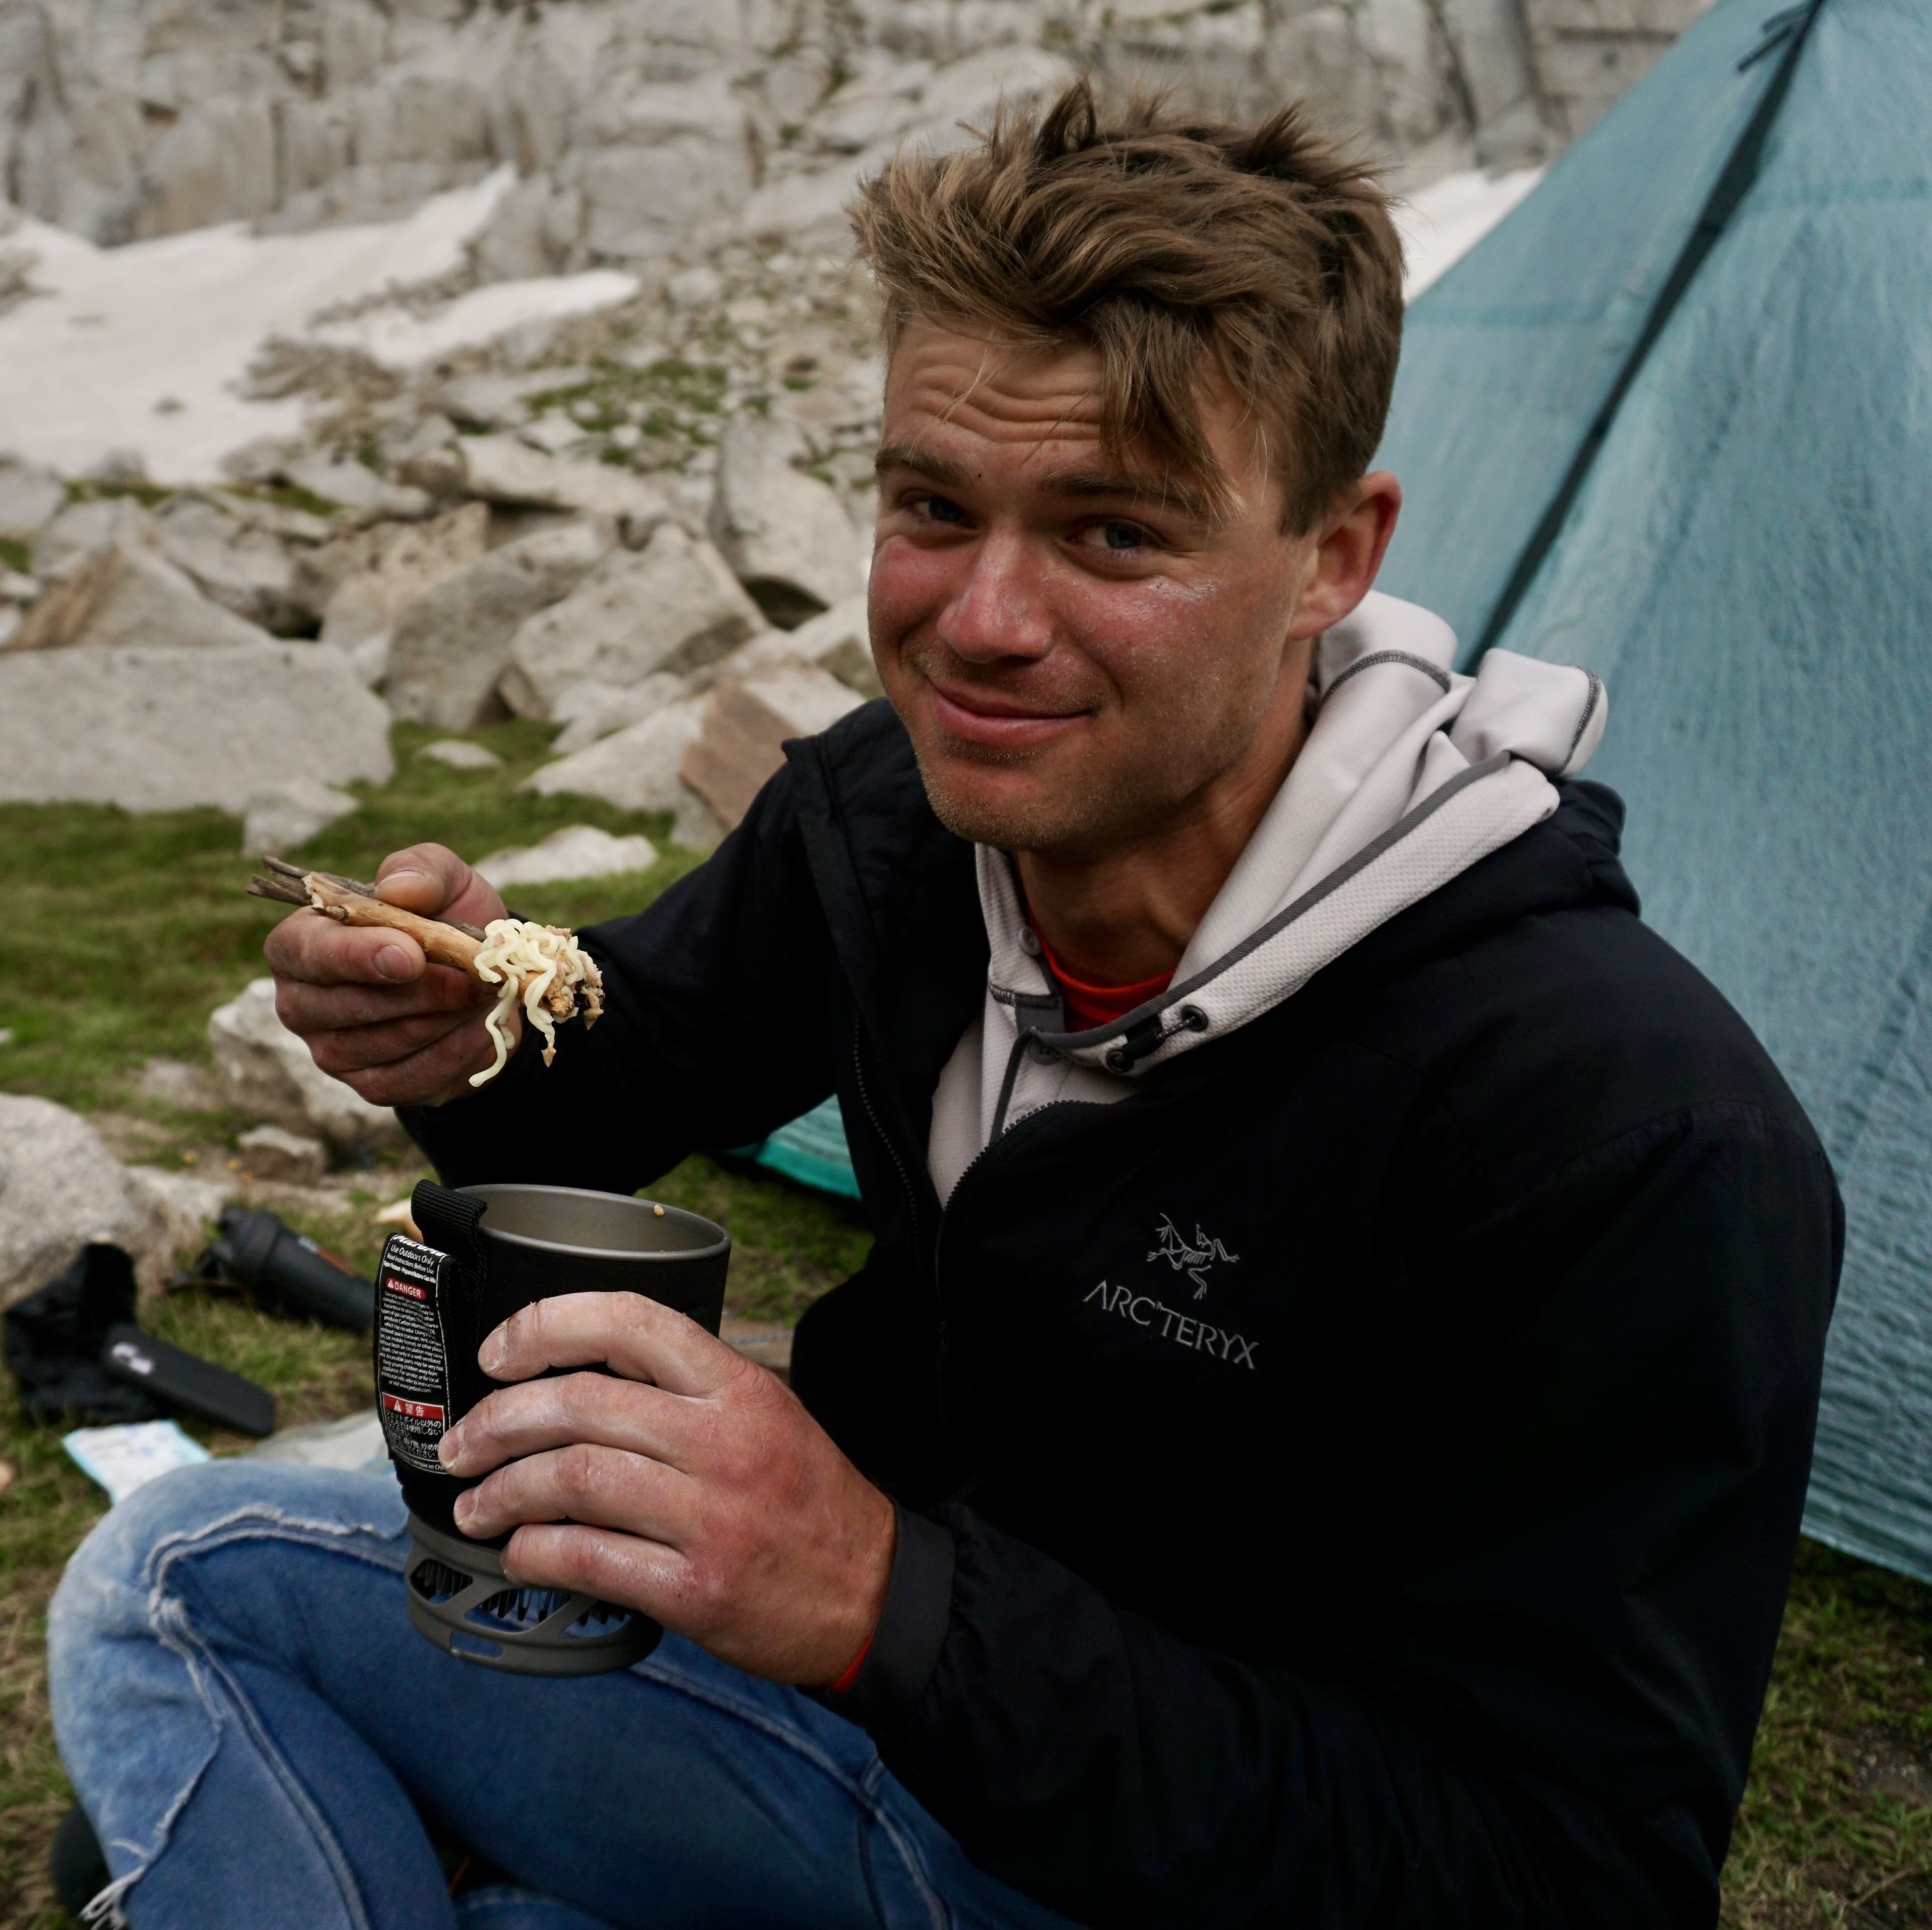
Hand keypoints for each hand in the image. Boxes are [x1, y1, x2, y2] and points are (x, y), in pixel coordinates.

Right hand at [264, 843, 512, 1107]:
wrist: (482, 976)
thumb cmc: (445, 918)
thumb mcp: (444, 880)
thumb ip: (421, 871)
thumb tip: (398, 888)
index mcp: (301, 942)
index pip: (307, 952)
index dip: (358, 956)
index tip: (412, 955)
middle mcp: (301, 1001)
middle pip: (345, 1006)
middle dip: (416, 994)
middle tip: (468, 979)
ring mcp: (331, 1050)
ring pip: (384, 1044)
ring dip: (442, 1020)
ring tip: (481, 995)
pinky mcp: (371, 1085)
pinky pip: (411, 1078)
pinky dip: (456, 1053)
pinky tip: (481, 1028)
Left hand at [436, 1293, 896, 1686]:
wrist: (870, 1593)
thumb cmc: (807, 1499)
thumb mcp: (766, 1412)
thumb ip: (685, 1389)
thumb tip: (574, 1375)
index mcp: (739, 1387)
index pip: (630, 1322)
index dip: (548, 1325)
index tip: (499, 1352)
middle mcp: (724, 1442)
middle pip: (580, 1405)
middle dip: (496, 1422)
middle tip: (460, 1444)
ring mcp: (710, 1518)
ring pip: (572, 1480)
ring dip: (502, 1492)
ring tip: (475, 1506)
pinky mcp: (696, 1590)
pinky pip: (589, 1559)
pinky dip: (535, 1552)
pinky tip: (520, 1552)